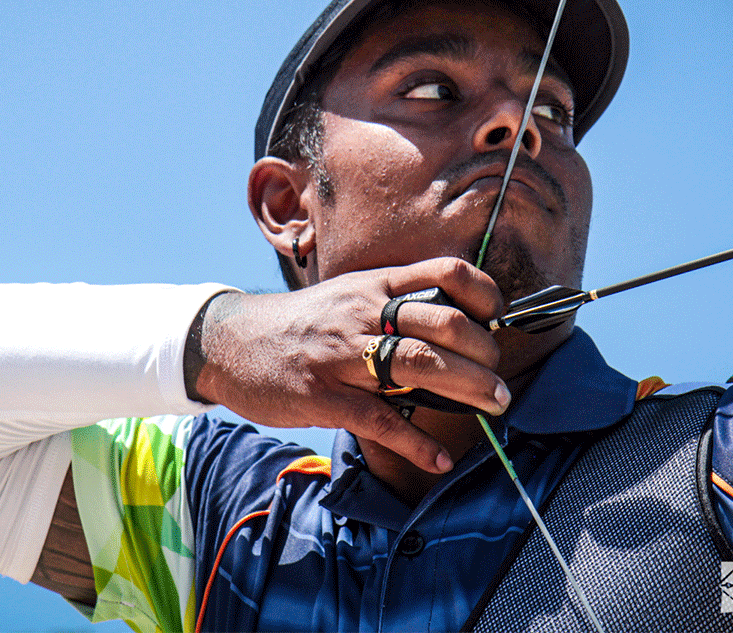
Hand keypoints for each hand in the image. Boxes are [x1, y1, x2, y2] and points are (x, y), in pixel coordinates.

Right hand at [187, 257, 508, 473]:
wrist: (231, 341)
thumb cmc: (300, 323)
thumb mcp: (346, 296)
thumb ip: (391, 304)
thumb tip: (450, 323)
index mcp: (373, 284)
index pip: (445, 272)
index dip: (484, 294)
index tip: (499, 319)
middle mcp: (362, 313)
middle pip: (443, 324)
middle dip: (485, 354)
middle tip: (500, 381)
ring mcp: (342, 355)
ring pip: (420, 365)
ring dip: (468, 389)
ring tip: (494, 406)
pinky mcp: (323, 396)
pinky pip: (379, 420)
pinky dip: (415, 443)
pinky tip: (437, 459)